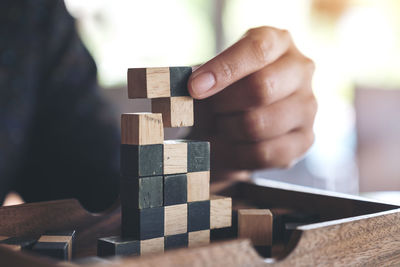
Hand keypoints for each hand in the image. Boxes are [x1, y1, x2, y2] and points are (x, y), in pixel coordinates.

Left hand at [188, 26, 316, 179]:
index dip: (223, 69)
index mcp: (278, 41)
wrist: (238, 117)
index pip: (257, 49)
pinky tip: (230, 145)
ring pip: (258, 124)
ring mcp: (308, 106)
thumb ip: (203, 77)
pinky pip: (264, 153)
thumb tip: (196, 87)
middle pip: (261, 88)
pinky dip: (237, 154)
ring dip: (228, 130)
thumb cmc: (224, 88)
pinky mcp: (305, 139)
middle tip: (211, 109)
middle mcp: (300, 69)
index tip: (195, 87)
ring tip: (222, 125)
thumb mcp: (212, 73)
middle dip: (223, 104)